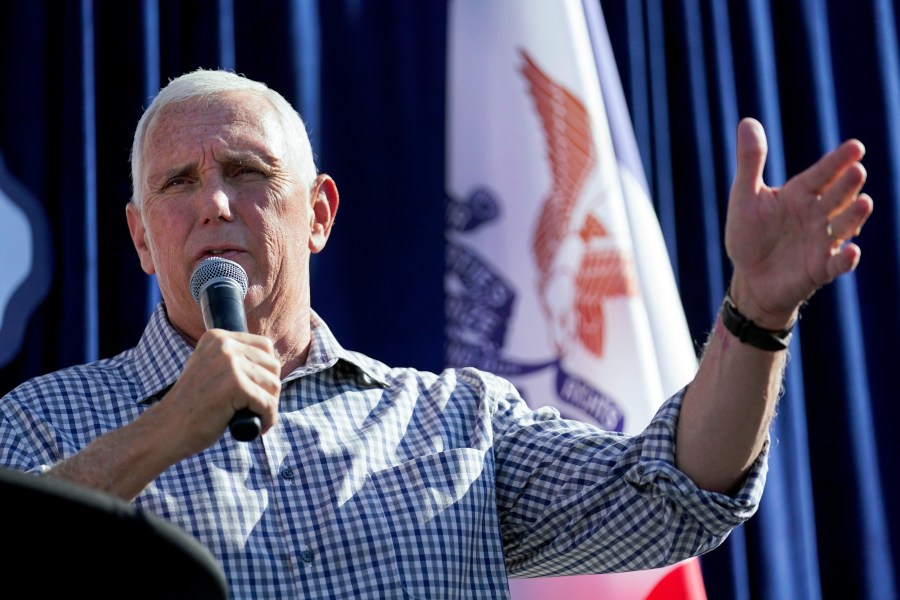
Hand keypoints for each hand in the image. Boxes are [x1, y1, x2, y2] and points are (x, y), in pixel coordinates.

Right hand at [161, 329, 280, 454]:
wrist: (166, 430)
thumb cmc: (193, 406)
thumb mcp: (211, 370)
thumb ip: (235, 360)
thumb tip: (273, 361)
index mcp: (217, 337)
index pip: (265, 346)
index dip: (265, 372)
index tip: (253, 391)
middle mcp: (223, 344)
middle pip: (273, 365)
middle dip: (269, 390)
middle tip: (253, 408)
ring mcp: (229, 363)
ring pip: (274, 385)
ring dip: (268, 406)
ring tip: (251, 417)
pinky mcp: (235, 385)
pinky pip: (268, 404)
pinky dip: (267, 419)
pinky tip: (256, 427)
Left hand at [725, 118, 872, 326]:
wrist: (750, 278)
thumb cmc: (750, 234)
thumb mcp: (745, 197)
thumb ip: (750, 161)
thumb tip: (747, 121)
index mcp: (800, 194)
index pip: (821, 174)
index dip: (837, 161)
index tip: (855, 147)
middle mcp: (817, 215)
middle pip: (836, 197)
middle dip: (846, 185)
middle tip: (857, 170)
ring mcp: (822, 242)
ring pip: (842, 226)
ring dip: (853, 216)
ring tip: (864, 202)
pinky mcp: (820, 269)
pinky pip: (835, 264)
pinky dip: (845, 259)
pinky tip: (852, 251)